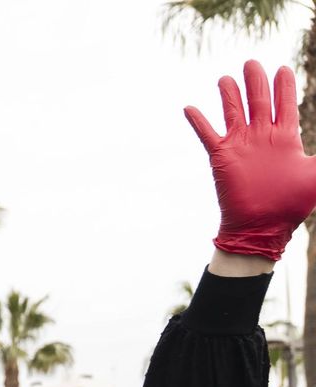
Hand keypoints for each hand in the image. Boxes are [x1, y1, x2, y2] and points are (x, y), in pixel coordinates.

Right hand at [185, 60, 315, 261]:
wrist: (262, 228)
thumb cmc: (291, 205)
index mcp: (286, 138)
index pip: (285, 104)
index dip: (284, 87)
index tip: (282, 69)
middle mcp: (262, 137)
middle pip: (259, 101)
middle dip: (256, 81)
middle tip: (252, 63)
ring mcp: (240, 145)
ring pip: (234, 112)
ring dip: (230, 95)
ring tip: (226, 78)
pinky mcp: (221, 157)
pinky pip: (208, 135)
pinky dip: (199, 121)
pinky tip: (190, 107)